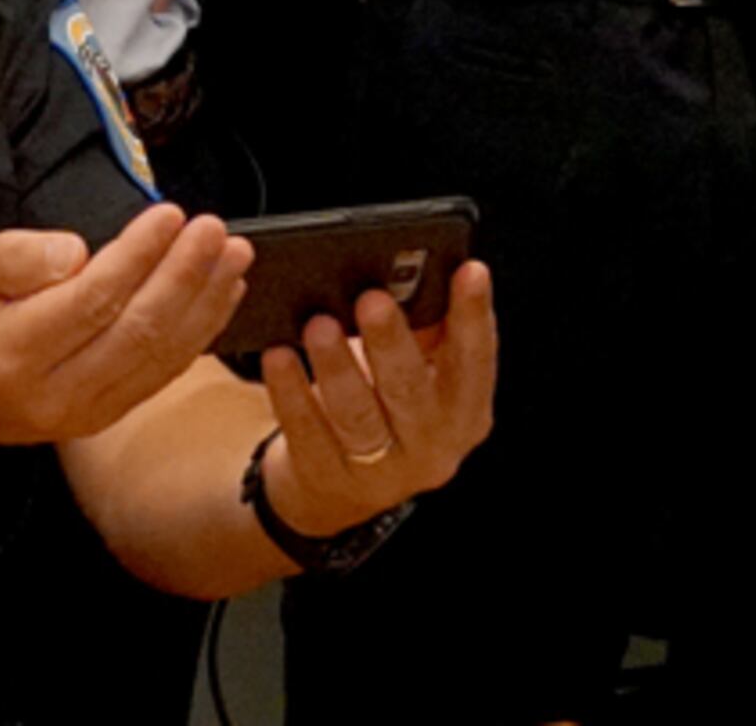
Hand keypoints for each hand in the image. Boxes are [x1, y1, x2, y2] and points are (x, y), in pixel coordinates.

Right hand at [0, 205, 249, 447]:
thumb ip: (10, 256)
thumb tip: (74, 253)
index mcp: (12, 352)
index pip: (91, 300)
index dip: (137, 256)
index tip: (169, 215)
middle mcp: (54, 392)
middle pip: (136, 331)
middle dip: (184, 275)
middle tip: (214, 229)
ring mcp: (85, 412)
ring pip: (159, 355)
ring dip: (204, 301)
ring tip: (234, 254)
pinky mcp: (109, 414)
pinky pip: (163, 370)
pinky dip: (200, 329)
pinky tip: (222, 292)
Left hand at [255, 259, 497, 538]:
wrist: (342, 485)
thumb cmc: (389, 406)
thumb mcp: (421, 371)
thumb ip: (428, 329)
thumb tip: (413, 271)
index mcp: (465, 413)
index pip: (476, 360)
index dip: (475, 316)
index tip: (470, 270)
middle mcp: (431, 448)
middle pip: (411, 391)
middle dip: (391, 342)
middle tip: (371, 298)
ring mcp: (381, 473)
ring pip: (358, 416)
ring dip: (337, 366)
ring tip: (318, 325)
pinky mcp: (328, 479)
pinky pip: (307, 431)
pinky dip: (292, 392)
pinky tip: (278, 357)